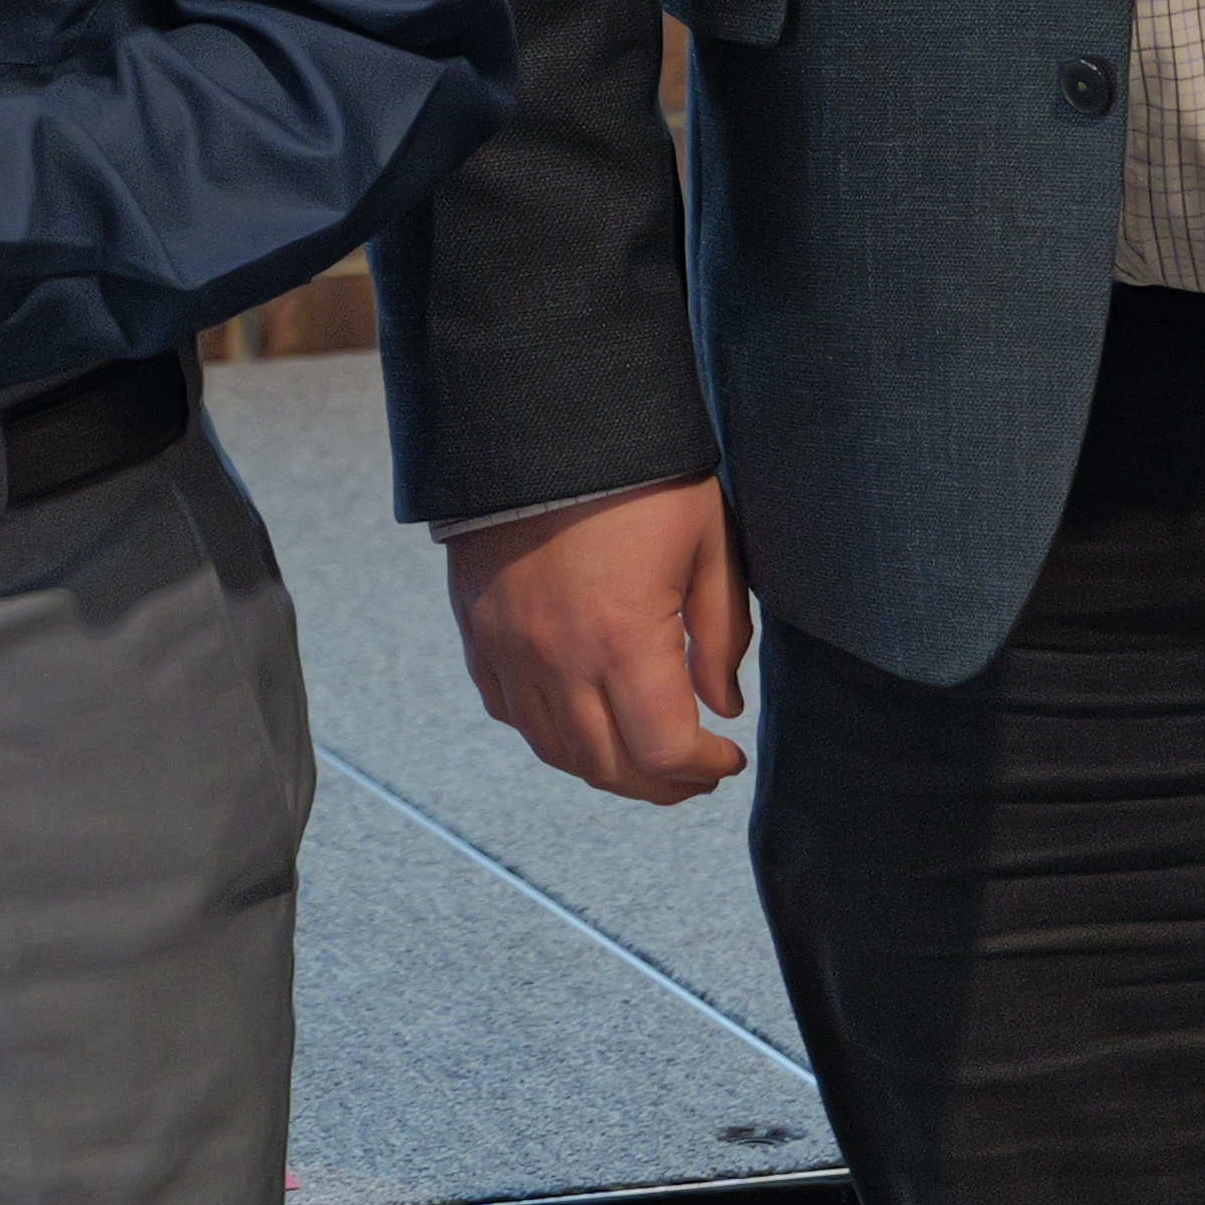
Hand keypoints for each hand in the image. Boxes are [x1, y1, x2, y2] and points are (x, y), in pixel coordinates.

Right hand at [448, 479, 750, 805]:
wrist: (540, 420)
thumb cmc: (637, 475)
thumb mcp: (707, 545)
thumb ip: (722, 635)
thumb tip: (721, 705)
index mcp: (623, 640)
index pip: (664, 750)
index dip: (703, 768)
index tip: (726, 757)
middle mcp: (558, 659)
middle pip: (608, 767)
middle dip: (660, 784)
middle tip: (692, 773)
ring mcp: (509, 649)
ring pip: (554, 750)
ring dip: (604, 769)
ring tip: (640, 756)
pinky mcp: (478, 631)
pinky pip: (508, 710)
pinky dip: (547, 731)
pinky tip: (579, 717)